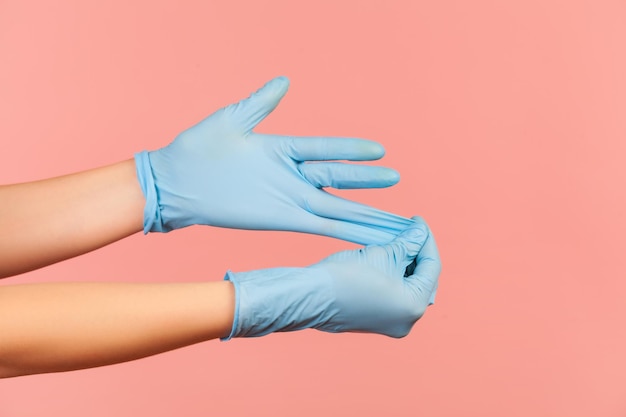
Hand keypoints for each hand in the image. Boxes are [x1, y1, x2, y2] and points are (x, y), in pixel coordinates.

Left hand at [134, 76, 412, 244]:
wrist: (172, 181)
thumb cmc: (196, 149)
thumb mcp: (232, 119)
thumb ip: (261, 102)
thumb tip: (283, 81)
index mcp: (280, 150)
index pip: (325, 149)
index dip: (351, 150)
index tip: (380, 150)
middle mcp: (289, 177)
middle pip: (339, 179)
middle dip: (368, 183)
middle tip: (398, 180)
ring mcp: (287, 199)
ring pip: (336, 207)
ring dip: (365, 213)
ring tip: (392, 219)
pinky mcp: (281, 219)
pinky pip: (320, 226)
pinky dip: (344, 231)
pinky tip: (364, 235)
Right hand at [224, 217, 440, 338]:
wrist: (310, 295)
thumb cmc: (345, 276)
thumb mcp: (383, 253)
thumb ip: (408, 243)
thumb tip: (421, 233)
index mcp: (414, 307)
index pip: (431, 267)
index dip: (426, 240)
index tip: (417, 221)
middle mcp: (406, 321)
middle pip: (422, 279)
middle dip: (417, 253)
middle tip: (410, 231)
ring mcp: (390, 323)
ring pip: (408, 287)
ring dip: (405, 263)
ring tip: (398, 240)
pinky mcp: (375, 320)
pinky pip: (393, 294)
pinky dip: (393, 275)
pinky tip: (387, 256)